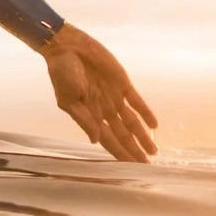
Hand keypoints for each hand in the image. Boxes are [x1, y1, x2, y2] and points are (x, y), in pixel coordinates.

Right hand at [42, 24, 157, 161]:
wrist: (67, 47)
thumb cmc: (62, 73)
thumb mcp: (67, 99)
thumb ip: (83, 119)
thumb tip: (95, 140)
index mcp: (89, 115)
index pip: (107, 139)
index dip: (119, 153)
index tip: (130, 167)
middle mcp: (104, 110)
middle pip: (123, 135)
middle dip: (134, 150)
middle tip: (146, 165)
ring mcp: (114, 97)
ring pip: (132, 122)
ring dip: (143, 136)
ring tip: (153, 151)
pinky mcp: (122, 84)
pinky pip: (137, 102)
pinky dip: (145, 113)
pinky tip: (154, 125)